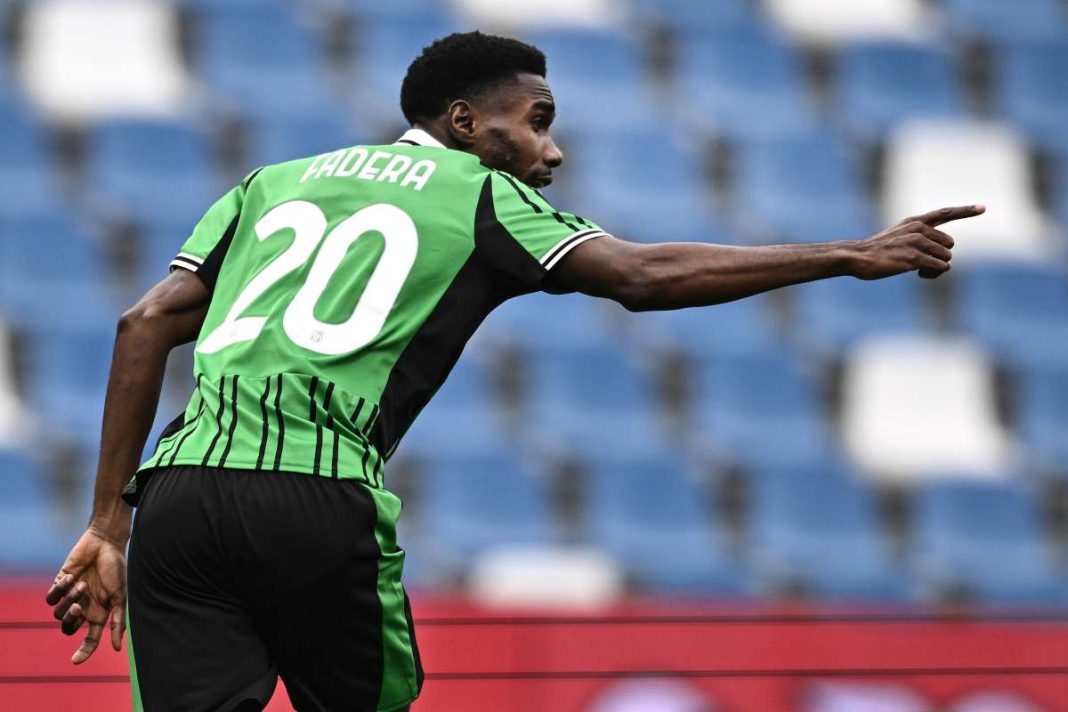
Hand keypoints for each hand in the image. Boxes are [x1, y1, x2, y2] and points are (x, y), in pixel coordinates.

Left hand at [46, 528, 127, 663]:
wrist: (105, 543)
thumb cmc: (116, 569)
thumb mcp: (120, 596)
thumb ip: (118, 622)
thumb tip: (118, 648)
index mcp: (100, 614)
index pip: (90, 640)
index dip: (83, 652)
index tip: (75, 661)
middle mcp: (84, 608)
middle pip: (68, 629)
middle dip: (70, 621)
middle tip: (79, 606)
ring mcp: (71, 597)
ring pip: (58, 613)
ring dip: (69, 599)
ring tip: (81, 584)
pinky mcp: (60, 584)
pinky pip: (51, 597)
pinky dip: (59, 589)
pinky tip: (71, 577)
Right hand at [850, 205, 984, 279]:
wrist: (856, 257)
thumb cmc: (875, 252)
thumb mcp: (897, 237)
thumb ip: (918, 239)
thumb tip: (941, 258)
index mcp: (915, 222)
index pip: (945, 213)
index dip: (966, 211)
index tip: (983, 208)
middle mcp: (918, 229)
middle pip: (949, 244)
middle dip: (940, 256)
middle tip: (923, 264)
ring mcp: (917, 242)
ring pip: (946, 257)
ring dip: (936, 267)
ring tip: (919, 270)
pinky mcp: (915, 258)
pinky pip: (940, 267)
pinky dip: (933, 273)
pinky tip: (919, 274)